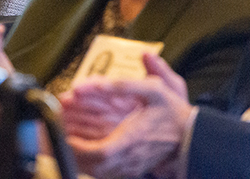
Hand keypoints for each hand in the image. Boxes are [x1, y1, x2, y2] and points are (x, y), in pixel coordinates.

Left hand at [63, 54, 191, 178]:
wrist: (193, 136)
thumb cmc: (172, 112)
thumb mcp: (154, 90)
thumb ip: (125, 84)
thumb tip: (98, 80)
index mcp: (132, 139)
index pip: (100, 151)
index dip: (78, 148)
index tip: (64, 136)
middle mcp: (130, 157)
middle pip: (94, 166)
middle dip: (72, 154)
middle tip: (56, 140)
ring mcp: (132, 166)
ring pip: (99, 172)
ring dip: (79, 161)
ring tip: (64, 146)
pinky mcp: (133, 169)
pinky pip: (107, 174)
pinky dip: (90, 166)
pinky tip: (82, 154)